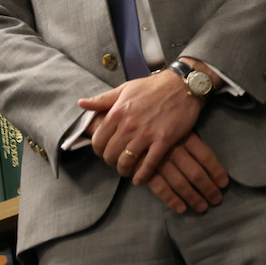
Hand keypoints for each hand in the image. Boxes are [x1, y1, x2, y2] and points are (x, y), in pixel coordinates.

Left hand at [78, 70, 203, 182]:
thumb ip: (103, 100)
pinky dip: (142, 175)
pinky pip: (149, 164)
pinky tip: (139, 179)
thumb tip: (81, 103)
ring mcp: (147, 133)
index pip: (98, 140)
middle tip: (117, 161)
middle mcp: (129, 125)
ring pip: (126, 161)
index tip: (105, 151)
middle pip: (110, 154)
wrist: (184, 84)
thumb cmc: (154, 86)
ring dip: (124, 170)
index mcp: (118, 112)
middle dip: (111, 161)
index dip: (99, 150)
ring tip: (127, 170)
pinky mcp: (164, 140)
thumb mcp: (126, 88)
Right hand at [144, 133, 229, 213]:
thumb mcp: (179, 128)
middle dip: (208, 188)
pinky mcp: (145, 171)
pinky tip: (182, 208)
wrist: (132, 129)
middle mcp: (174, 149)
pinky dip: (172, 200)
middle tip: (217, 199)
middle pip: (195, 172)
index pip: (206, 156)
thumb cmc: (162, 129)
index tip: (224, 183)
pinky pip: (161, 188)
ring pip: (180, 183)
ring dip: (193, 197)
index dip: (216, 171)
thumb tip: (211, 160)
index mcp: (185, 137)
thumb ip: (193, 142)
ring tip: (203, 207)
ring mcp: (159, 161)